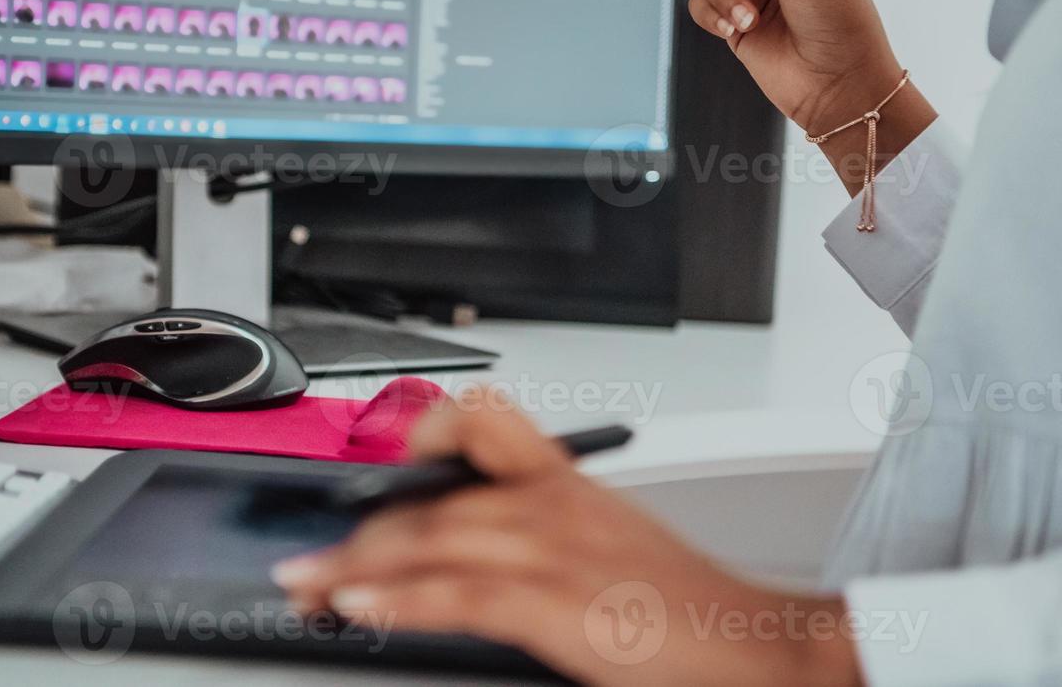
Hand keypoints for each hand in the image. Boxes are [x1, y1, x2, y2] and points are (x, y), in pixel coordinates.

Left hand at [272, 388, 862, 686]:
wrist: (752, 640)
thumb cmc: (684, 601)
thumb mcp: (607, 542)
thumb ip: (541, 532)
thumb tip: (471, 551)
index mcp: (565, 481)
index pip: (481, 421)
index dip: (419, 434)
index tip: (377, 468)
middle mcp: (551, 501)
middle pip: (431, 497)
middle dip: (358, 530)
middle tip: (309, 557)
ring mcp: (550, 548)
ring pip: (429, 537)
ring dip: (355, 565)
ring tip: (309, 584)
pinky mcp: (553, 601)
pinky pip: (457, 591)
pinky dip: (398, 597)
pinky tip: (356, 605)